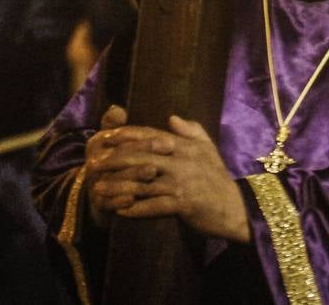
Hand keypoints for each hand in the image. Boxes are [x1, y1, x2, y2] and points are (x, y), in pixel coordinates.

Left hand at [88, 112, 250, 242]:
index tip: (105, 136)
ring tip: (98, 190)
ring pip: (142, 182)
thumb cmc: (217, 177)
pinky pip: (153, 206)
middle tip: (92, 164)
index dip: (126, 135)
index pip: (149, 135)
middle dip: (114, 160)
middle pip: (140, 156)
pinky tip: (120, 211)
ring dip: (118, 187)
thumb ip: (191, 130)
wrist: (235, 206)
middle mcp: (180, 161)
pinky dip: (136, 209)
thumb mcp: (208, 148)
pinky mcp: (182, 204)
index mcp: (183, 146)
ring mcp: (180, 182)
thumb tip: (171, 117)